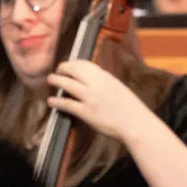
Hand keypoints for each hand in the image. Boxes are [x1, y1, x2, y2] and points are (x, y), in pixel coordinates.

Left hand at [45, 60, 160, 144]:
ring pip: (67, 84)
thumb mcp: (118, 87)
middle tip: (58, 70)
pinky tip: (51, 102)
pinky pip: (67, 104)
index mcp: (105, 77)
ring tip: (50, 80)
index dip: (73, 62)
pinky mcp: (86, 113)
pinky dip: (57, 102)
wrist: (136, 124)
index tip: (69, 64)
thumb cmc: (130, 108)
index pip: (85, 64)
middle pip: (74, 70)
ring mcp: (90, 98)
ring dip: (56, 80)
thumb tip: (91, 79)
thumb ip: (104, 82)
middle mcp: (96, 84)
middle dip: (63, 68)